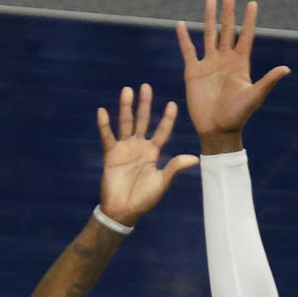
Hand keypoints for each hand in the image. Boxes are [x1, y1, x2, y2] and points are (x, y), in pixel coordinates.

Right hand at [97, 85, 197, 225]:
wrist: (124, 210)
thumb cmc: (144, 198)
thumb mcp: (162, 182)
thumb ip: (175, 167)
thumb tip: (195, 159)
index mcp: (153, 152)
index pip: (162, 131)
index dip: (167, 118)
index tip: (172, 104)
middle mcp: (139, 146)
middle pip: (143, 120)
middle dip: (145, 104)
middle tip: (146, 86)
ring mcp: (125, 148)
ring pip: (126, 123)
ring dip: (126, 107)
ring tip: (127, 91)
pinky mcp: (111, 154)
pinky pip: (107, 136)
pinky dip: (104, 125)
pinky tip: (102, 111)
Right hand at [177, 0, 289, 147]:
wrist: (217, 130)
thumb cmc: (237, 116)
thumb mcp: (254, 97)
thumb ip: (268, 81)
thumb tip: (286, 68)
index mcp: (240, 64)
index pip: (246, 36)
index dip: (249, 20)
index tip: (252, 3)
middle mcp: (225, 60)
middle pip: (227, 31)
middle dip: (229, 13)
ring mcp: (209, 65)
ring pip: (209, 36)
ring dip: (210, 19)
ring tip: (210, 1)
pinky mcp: (193, 72)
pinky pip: (188, 51)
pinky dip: (184, 38)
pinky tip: (181, 25)